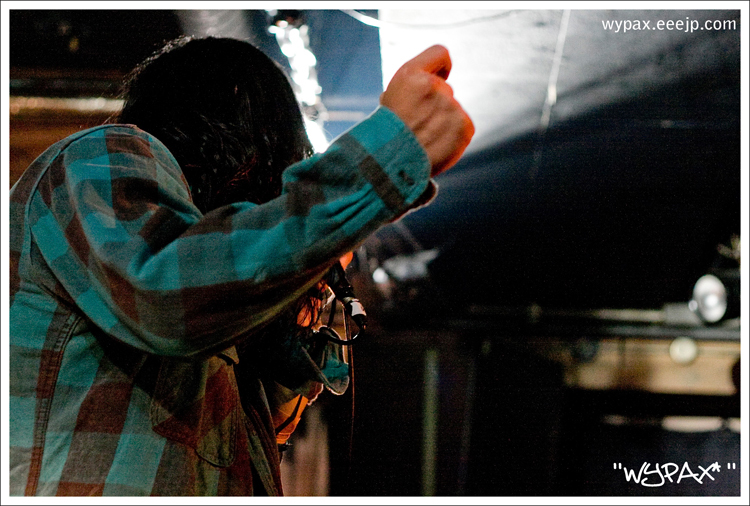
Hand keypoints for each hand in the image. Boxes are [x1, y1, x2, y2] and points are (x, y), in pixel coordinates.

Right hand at [380, 45, 474, 176]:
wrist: (390, 165)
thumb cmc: (386, 134)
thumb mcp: (390, 99)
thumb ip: (414, 86)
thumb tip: (433, 83)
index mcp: (411, 75)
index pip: (440, 53)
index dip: (441, 67)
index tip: (440, 77)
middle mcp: (435, 86)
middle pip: (445, 90)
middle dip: (435, 106)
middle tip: (418, 126)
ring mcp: (451, 106)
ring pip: (452, 110)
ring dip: (442, 123)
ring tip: (424, 139)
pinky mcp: (465, 125)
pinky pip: (463, 126)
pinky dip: (453, 137)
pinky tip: (437, 146)